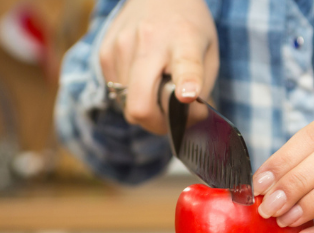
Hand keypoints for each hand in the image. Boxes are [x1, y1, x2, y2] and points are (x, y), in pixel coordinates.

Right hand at [99, 0, 218, 133]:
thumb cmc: (189, 29)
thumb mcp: (209, 54)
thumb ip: (202, 90)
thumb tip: (189, 122)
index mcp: (184, 39)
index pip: (185, 64)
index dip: (186, 83)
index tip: (187, 96)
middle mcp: (149, 41)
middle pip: (140, 103)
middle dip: (156, 124)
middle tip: (170, 121)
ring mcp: (121, 46)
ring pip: (127, 105)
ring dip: (145, 108)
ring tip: (158, 90)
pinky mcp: (105, 53)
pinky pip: (116, 93)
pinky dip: (131, 94)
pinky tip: (143, 77)